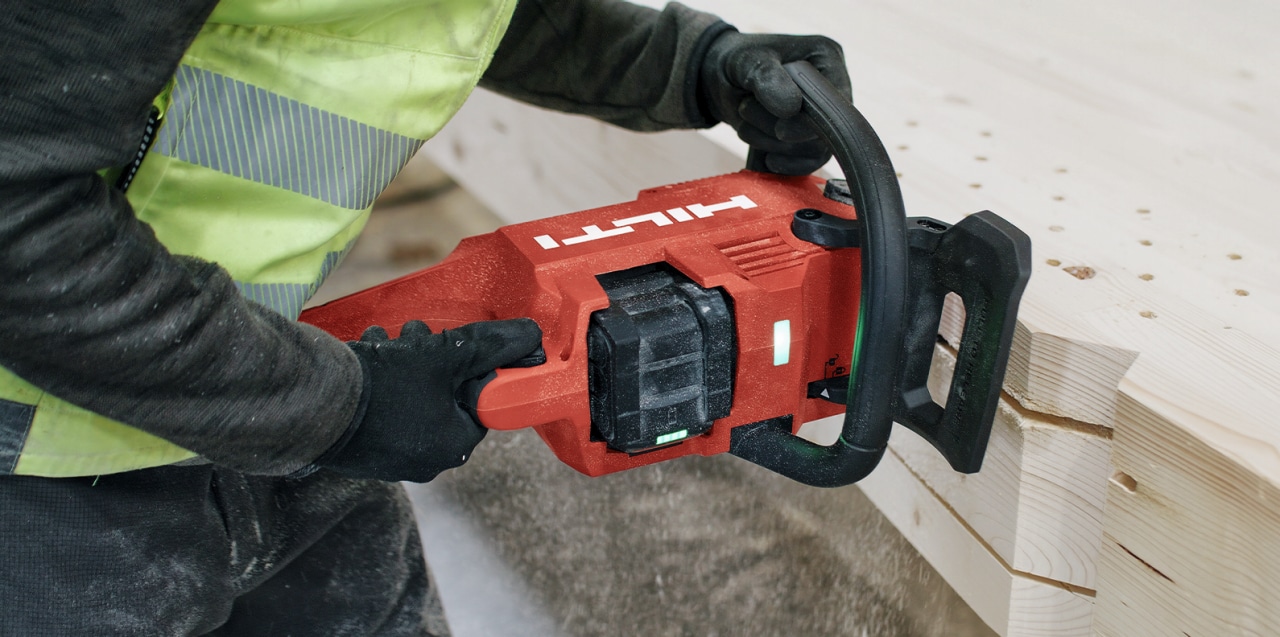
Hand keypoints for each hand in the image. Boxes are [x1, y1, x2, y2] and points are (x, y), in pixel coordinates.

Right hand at [318, 318, 542, 482]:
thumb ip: (492, 345)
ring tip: (386, 339)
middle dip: (434, 359)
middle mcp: (424, 462)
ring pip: (412, 399)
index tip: (456, 344)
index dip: (471, 367)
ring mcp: (389, 459)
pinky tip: (367, 354)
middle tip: (418, 334)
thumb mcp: (447, 355)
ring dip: (405, 362)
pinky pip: (384, 410)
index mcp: (453, 447)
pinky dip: (381, 380)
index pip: (480, 403)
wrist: (314, 403)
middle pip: (444, 398)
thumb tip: (532, 336)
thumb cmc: (387, 384)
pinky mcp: (361, 450)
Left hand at [700, 31, 851, 174]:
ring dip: (773, 145)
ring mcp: (822, 116)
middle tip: (745, 110)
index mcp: (826, 58)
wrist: (722, 79)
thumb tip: (791, 108)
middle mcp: (831, 88)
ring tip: (745, 124)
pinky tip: (766, 159)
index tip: (781, 131)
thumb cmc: (738, 61)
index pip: (836, 99)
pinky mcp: (809, 138)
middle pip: (826, 130)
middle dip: (781, 132)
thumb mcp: (746, 61)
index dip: (812, 122)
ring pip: (814, 150)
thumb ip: (767, 78)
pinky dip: (784, 164)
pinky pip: (808, 163)